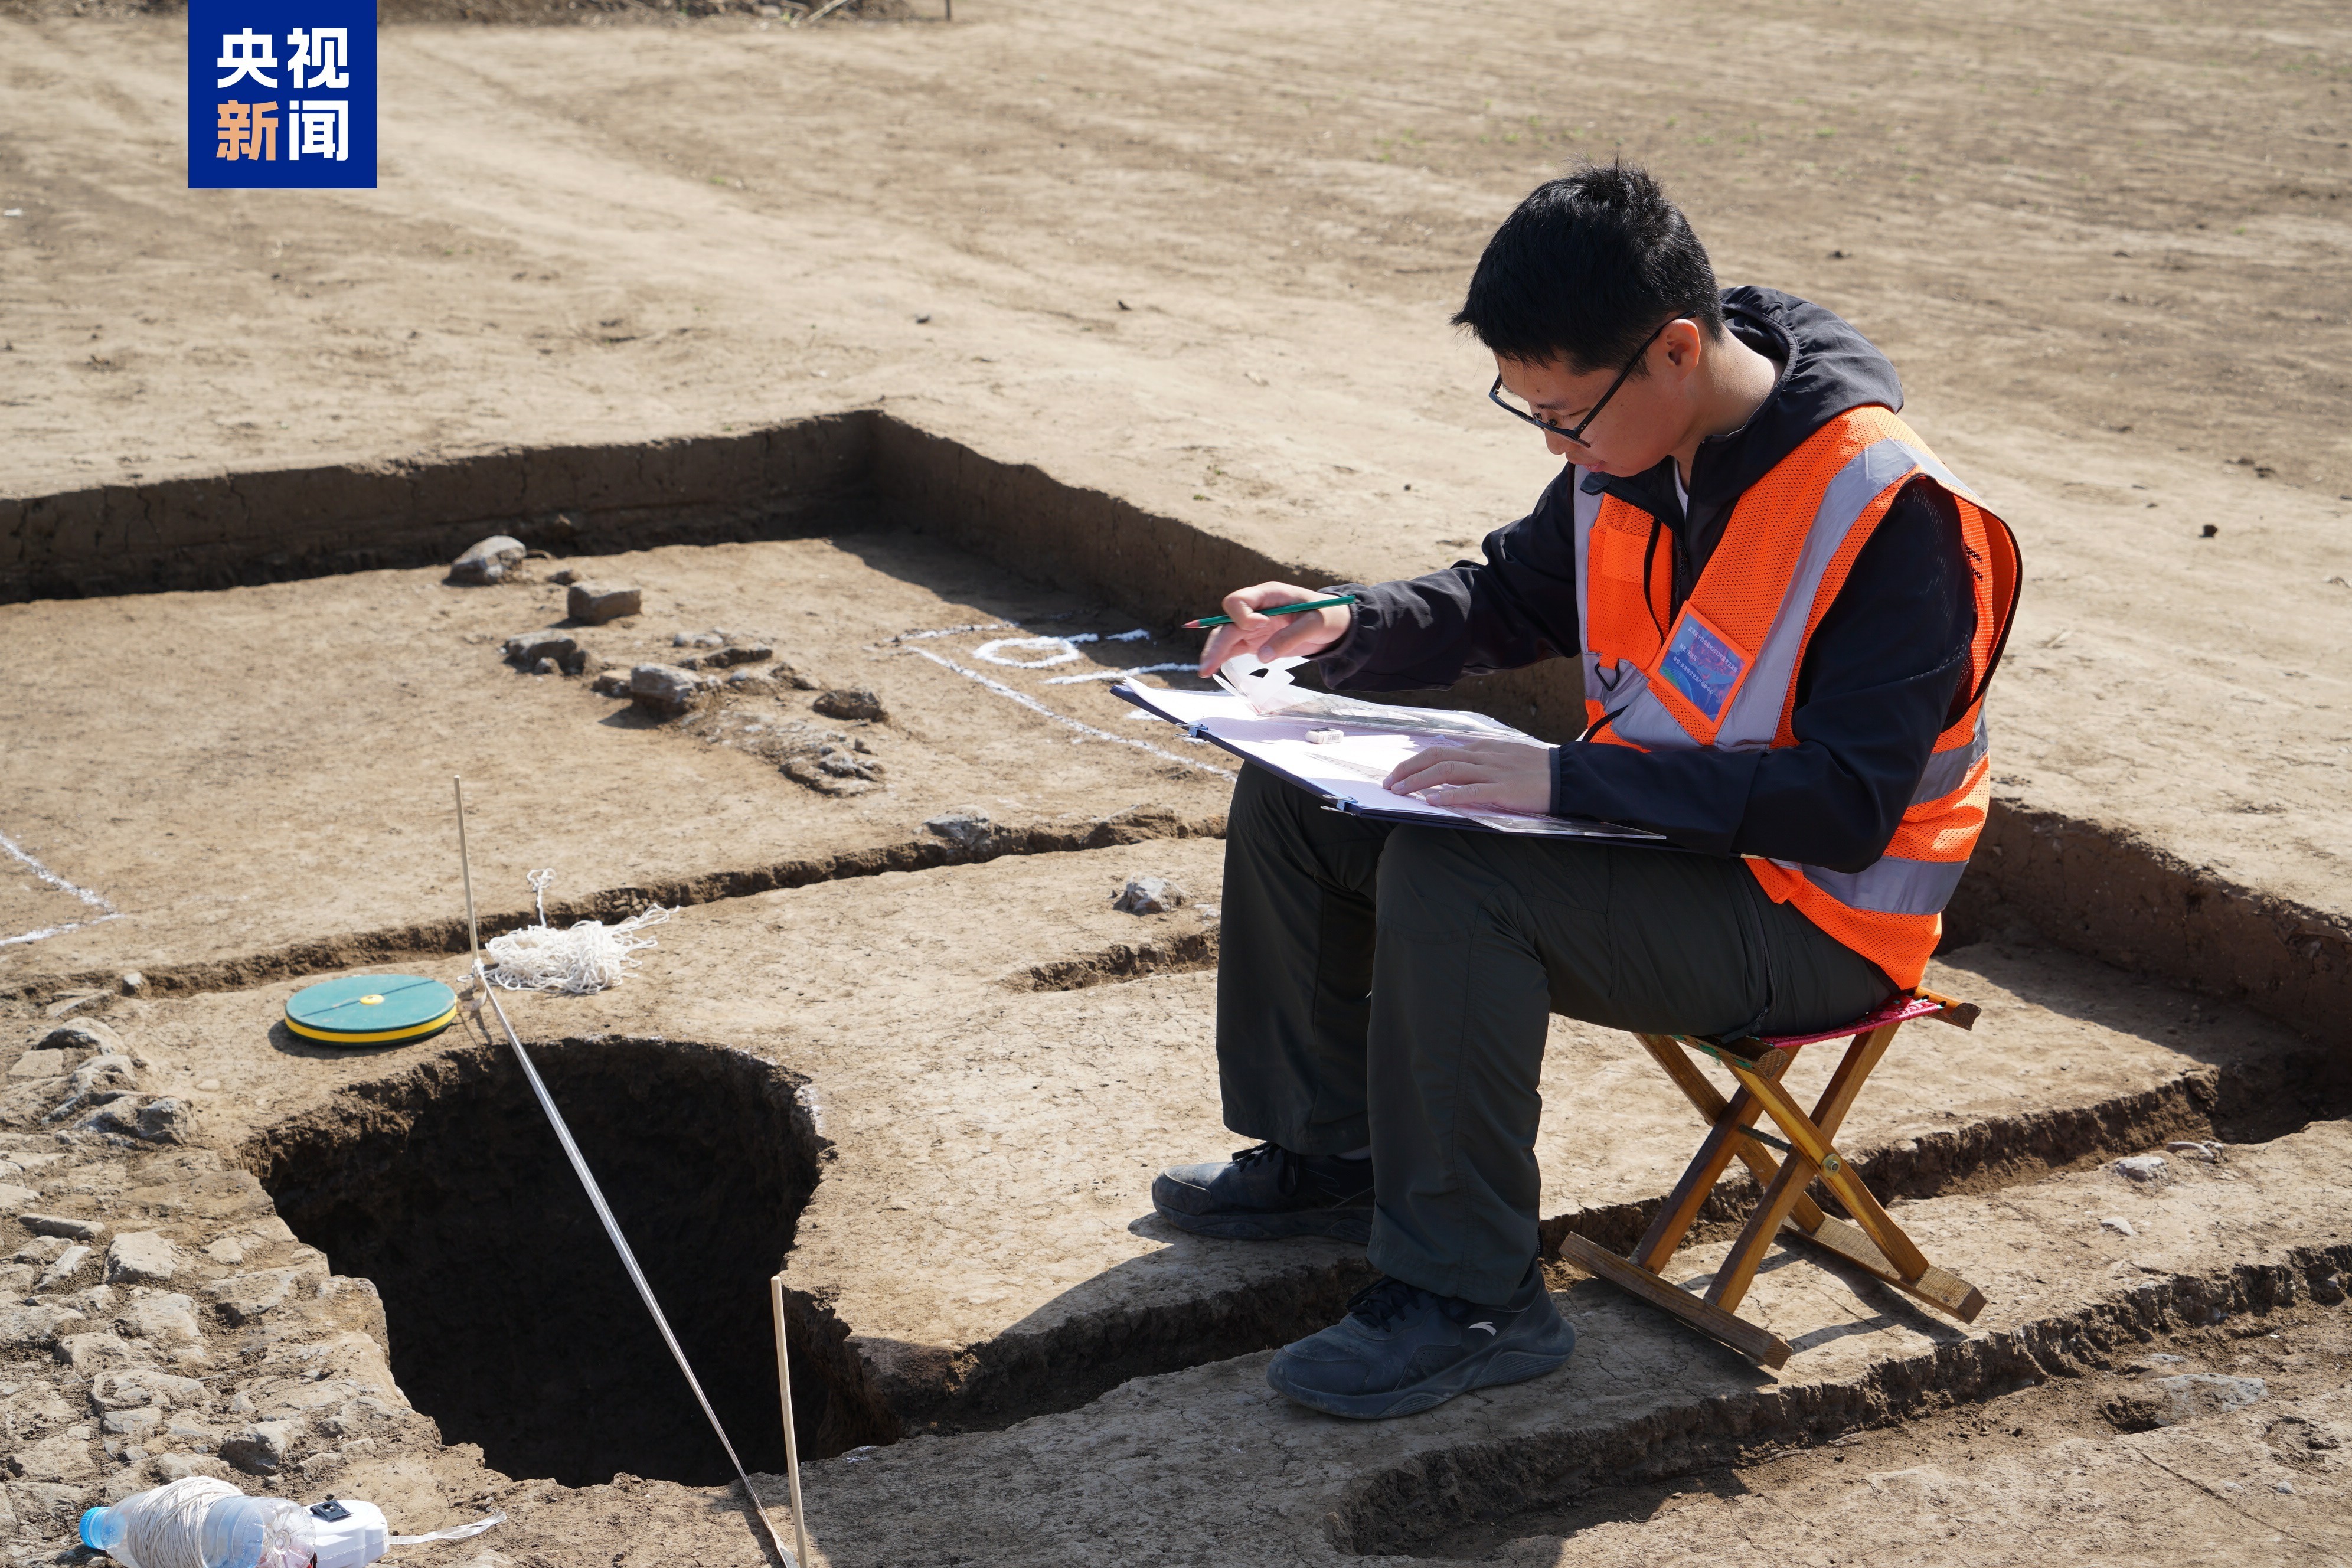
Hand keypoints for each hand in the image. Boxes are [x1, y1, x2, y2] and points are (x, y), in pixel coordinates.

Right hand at [1197, 582, 1353, 675]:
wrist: (1333, 624)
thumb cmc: (1326, 616)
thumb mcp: (1314, 623)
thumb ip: (1290, 637)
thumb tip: (1263, 656)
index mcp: (1268, 594)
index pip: (1239, 601)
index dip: (1242, 616)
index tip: (1261, 626)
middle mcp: (1256, 608)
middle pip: (1227, 622)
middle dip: (1217, 642)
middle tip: (1209, 665)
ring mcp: (1253, 625)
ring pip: (1226, 636)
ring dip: (1214, 652)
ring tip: (1204, 671)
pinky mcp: (1254, 640)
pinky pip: (1233, 647)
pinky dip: (1222, 657)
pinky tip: (1211, 669)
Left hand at [1383, 739, 1553, 815]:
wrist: (1568, 776)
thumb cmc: (1537, 770)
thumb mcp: (1504, 756)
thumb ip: (1480, 760)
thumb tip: (1452, 766)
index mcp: (1483, 748)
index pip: (1441, 749)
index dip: (1415, 761)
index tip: (1398, 772)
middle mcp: (1484, 756)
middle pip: (1437, 756)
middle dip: (1408, 769)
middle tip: (1389, 783)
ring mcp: (1493, 772)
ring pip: (1447, 771)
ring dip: (1419, 782)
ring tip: (1400, 792)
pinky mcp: (1504, 790)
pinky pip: (1471, 791)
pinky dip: (1449, 796)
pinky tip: (1432, 802)